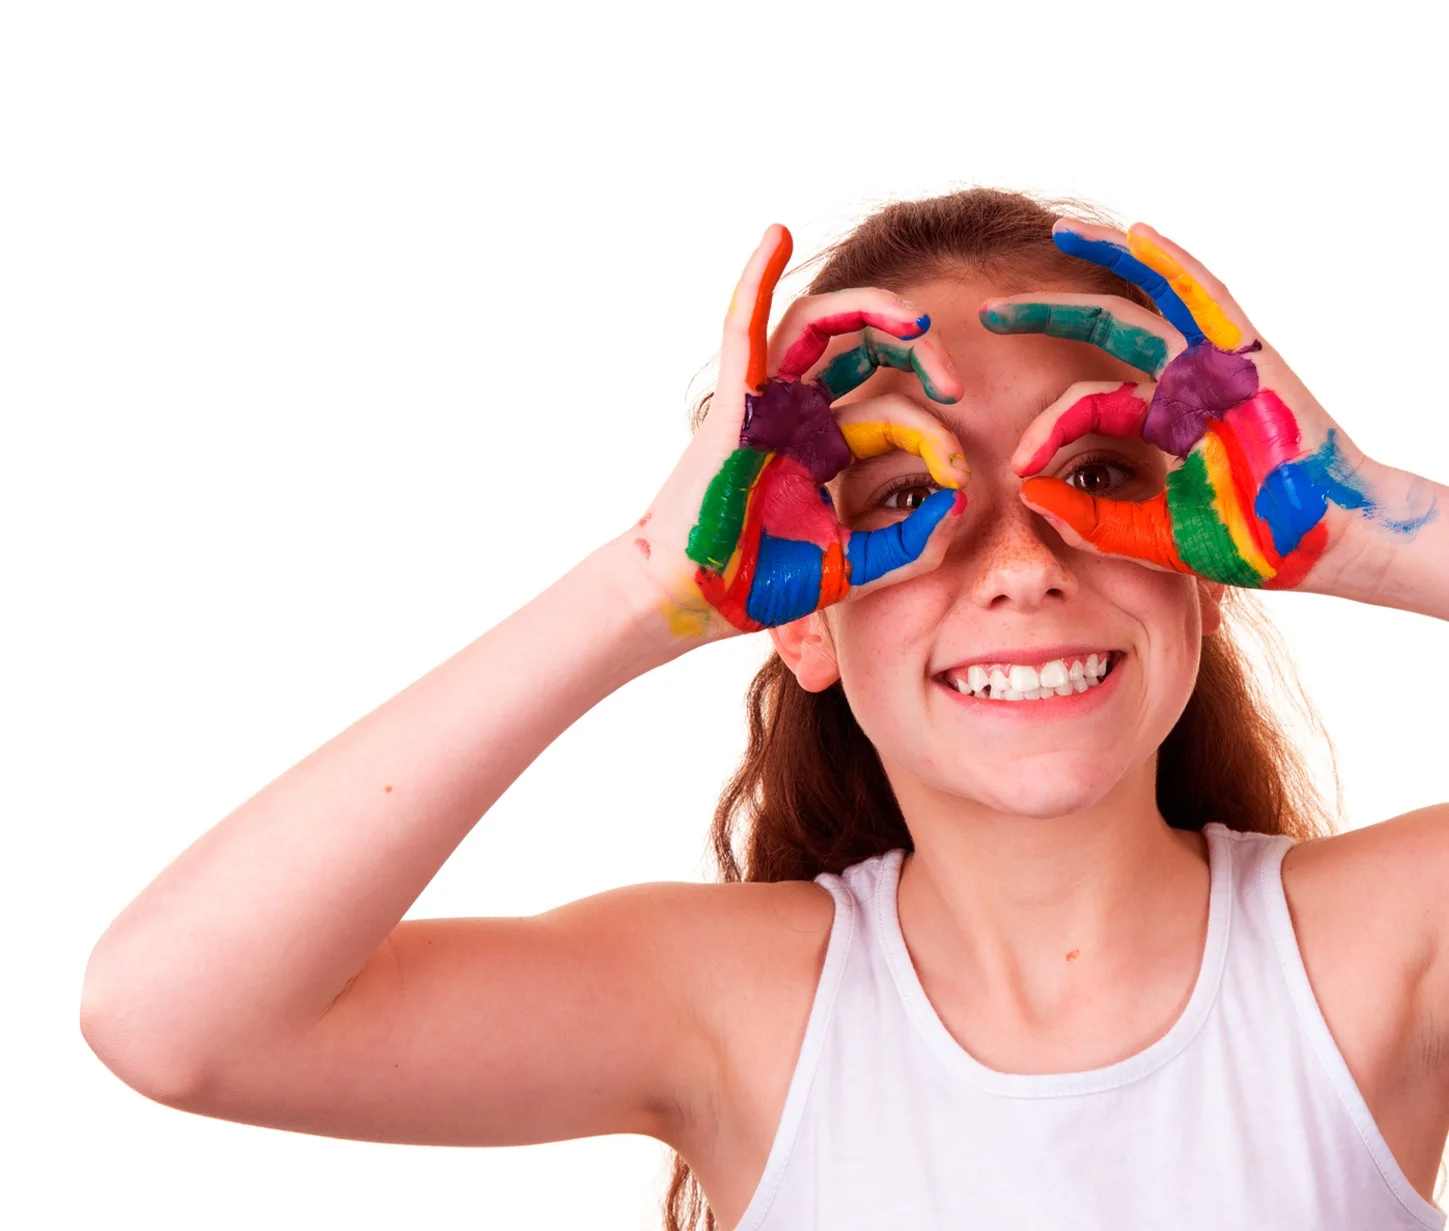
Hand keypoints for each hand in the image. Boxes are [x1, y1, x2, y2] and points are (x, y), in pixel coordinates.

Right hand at [630, 224, 969, 640]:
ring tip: (914, 321)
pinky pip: (743, 328)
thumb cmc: (761, 585)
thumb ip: (909, 545)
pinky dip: (756, 277)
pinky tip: (776, 233)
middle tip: (953, 382)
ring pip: (816, 323)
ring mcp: (766, 401)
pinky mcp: (733, 402)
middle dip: (915, 350)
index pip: (893, 411)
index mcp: (826, 445)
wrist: (693, 599)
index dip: (934, 435)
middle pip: (863, 345)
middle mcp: (799, 412)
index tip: (959, 477)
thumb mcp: (853, 566)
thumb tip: (959, 506)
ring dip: (867, 308)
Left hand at [980, 220, 1436, 591]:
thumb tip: (1025, 493)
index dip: (1046, 427)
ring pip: (1151, 294)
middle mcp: (1182, 379)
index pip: (1085, 402)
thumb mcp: (1150, 536)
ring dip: (1105, 258)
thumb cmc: (1246, 541)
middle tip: (988, 311)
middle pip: (1103, 328)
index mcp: (1160, 419)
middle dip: (1045, 314)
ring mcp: (1214, 361)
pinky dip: (1173, 264)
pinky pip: (1207, 295)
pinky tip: (1139, 235)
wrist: (1322, 542)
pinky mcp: (1247, 352)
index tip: (1019, 465)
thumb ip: (1090, 519)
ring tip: (1058, 231)